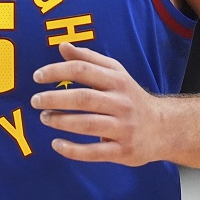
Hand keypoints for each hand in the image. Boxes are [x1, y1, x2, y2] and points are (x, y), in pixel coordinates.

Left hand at [31, 42, 163, 166]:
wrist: (164, 128)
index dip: (57, 71)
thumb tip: (62, 46)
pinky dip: (72, 150)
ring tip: (44, 118)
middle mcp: (121, 102)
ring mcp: (123, 128)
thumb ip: (87, 59)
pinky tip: (56, 144)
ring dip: (60, 122)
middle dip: (54, 99)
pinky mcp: (123, 150)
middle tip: (35, 100)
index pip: (83, 70)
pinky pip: (94, 152)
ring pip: (87, 124)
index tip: (37, 76)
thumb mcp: (115, 73)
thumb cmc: (130, 97)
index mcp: (117, 80)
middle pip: (83, 98)